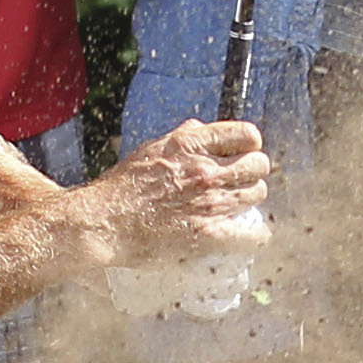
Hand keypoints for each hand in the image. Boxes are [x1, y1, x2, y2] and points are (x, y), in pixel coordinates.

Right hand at [79, 118, 269, 266]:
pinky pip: (254, 234)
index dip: (248, 144)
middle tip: (237, 183)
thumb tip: (200, 128)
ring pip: (257, 193)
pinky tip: (244, 234)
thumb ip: (181, 138)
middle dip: (250, 172)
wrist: (103, 223)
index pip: (247, 134)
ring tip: (234, 206)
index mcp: (191, 144)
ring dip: (248, 199)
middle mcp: (206, 170)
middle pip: (258, 165)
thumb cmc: (121, 187)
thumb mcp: (151, 149)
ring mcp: (210, 202)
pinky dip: (254, 234)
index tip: (240, 153)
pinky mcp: (210, 234)